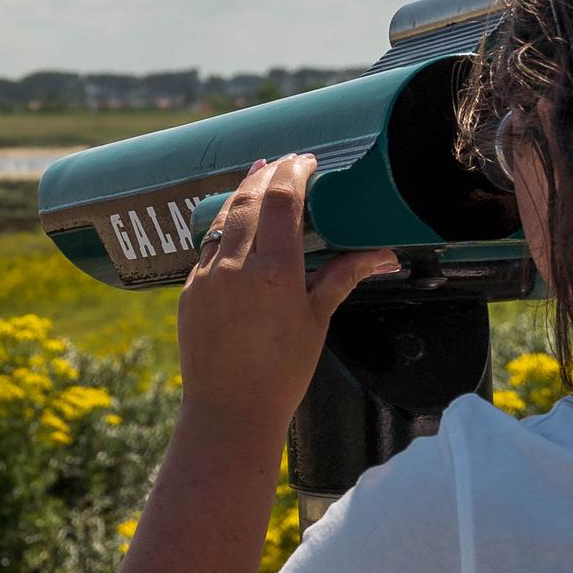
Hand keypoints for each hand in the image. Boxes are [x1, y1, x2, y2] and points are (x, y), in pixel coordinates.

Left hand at [175, 155, 396, 433]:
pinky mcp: (188, 289)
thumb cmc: (282, 372)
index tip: (307, 161)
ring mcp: (205, 276)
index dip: (294, 173)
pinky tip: (237, 222)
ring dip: (242, 192)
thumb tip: (384, 255)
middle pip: (249, 199)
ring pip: (224, 218)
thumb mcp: (317, 320)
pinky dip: (225, 226)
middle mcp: (234, 267)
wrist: (229, 411)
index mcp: (273, 273)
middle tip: (286, 162)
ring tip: (259, 175)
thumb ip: (343, 277)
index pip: (281, 202)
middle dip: (268, 174)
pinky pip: (208, 245)